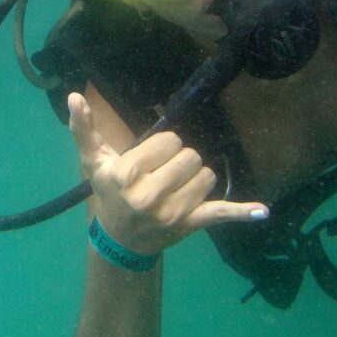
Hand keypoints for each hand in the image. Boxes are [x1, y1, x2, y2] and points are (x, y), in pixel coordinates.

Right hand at [68, 93, 267, 255]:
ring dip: (196, 177)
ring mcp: (173, 212)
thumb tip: (74, 96)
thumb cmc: (109, 192)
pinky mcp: (191, 225)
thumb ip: (84, 128)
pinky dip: (242, 212)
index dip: (161, 147)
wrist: (120, 240)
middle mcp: (150, 196)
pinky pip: (220, 214)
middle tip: (162, 174)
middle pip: (190, 156)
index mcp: (127, 175)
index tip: (148, 161)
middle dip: (179, 161)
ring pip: (207, 175)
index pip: (168, 141)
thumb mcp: (94, 161)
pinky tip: (262, 211)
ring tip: (177, 187)